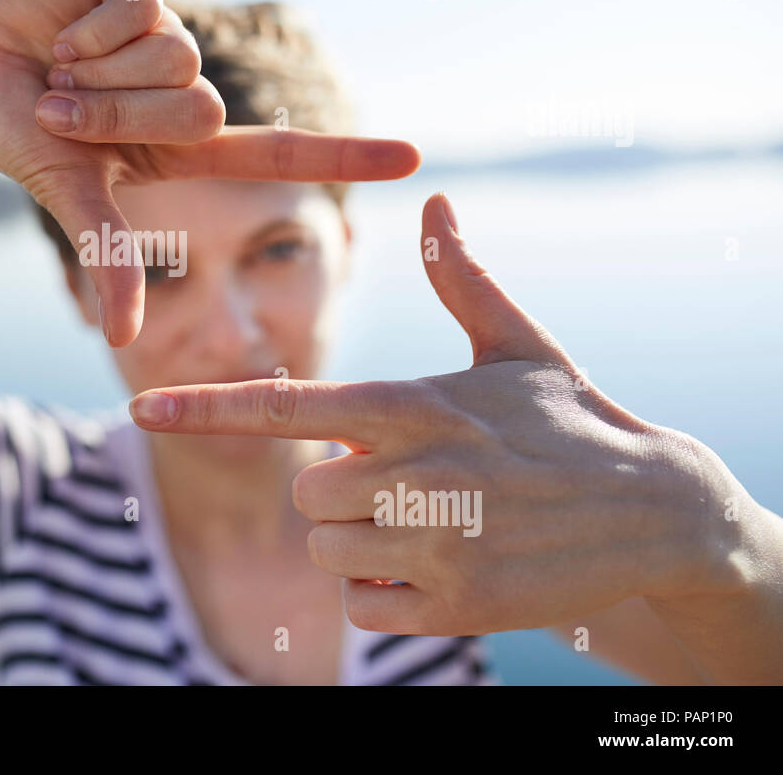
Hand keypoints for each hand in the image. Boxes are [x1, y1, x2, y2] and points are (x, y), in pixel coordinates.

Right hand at [0, 0, 420, 345]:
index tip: (415, 161)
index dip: (346, 155)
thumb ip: (109, 257)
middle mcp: (182, 86)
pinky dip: (86, 26)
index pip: (280, 150)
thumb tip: (123, 340)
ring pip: (177, 55)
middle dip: (120, 116)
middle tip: (67, 109)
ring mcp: (162, 32)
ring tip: (58, 68)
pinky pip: (140, 4)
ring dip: (98, 73)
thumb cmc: (13, 137)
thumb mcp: (72, 195)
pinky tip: (59, 26)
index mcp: (182, 143)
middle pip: (205, 107)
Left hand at [128, 192, 758, 635]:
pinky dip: (383, 591)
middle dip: (337, 493)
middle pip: (303, 495)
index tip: (144, 407)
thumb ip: (460, 277)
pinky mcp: (456, 605)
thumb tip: (435, 197)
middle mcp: (416, 471)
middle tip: (401, 482)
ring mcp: (435, 543)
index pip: (285, 406)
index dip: (207, 407)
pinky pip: (362, 604)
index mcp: (412, 402)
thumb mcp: (518, 344)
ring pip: (328, 551)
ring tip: (430, 521)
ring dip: (361, 543)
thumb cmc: (572, 420)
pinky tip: (439, 566)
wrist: (657, 511)